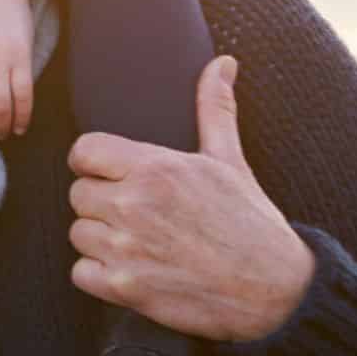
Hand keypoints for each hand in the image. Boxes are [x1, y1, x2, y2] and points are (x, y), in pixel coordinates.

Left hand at [67, 56, 315, 341]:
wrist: (278, 293)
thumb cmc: (252, 224)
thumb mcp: (231, 161)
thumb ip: (214, 109)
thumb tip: (223, 62)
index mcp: (155, 168)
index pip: (83, 151)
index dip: (95, 163)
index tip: (115, 176)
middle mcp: (134, 205)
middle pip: (78, 194)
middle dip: (102, 203)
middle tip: (138, 214)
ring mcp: (126, 248)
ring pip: (78, 234)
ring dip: (101, 240)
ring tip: (140, 242)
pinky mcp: (125, 288)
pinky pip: (80, 273)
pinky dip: (99, 276)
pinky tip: (133, 270)